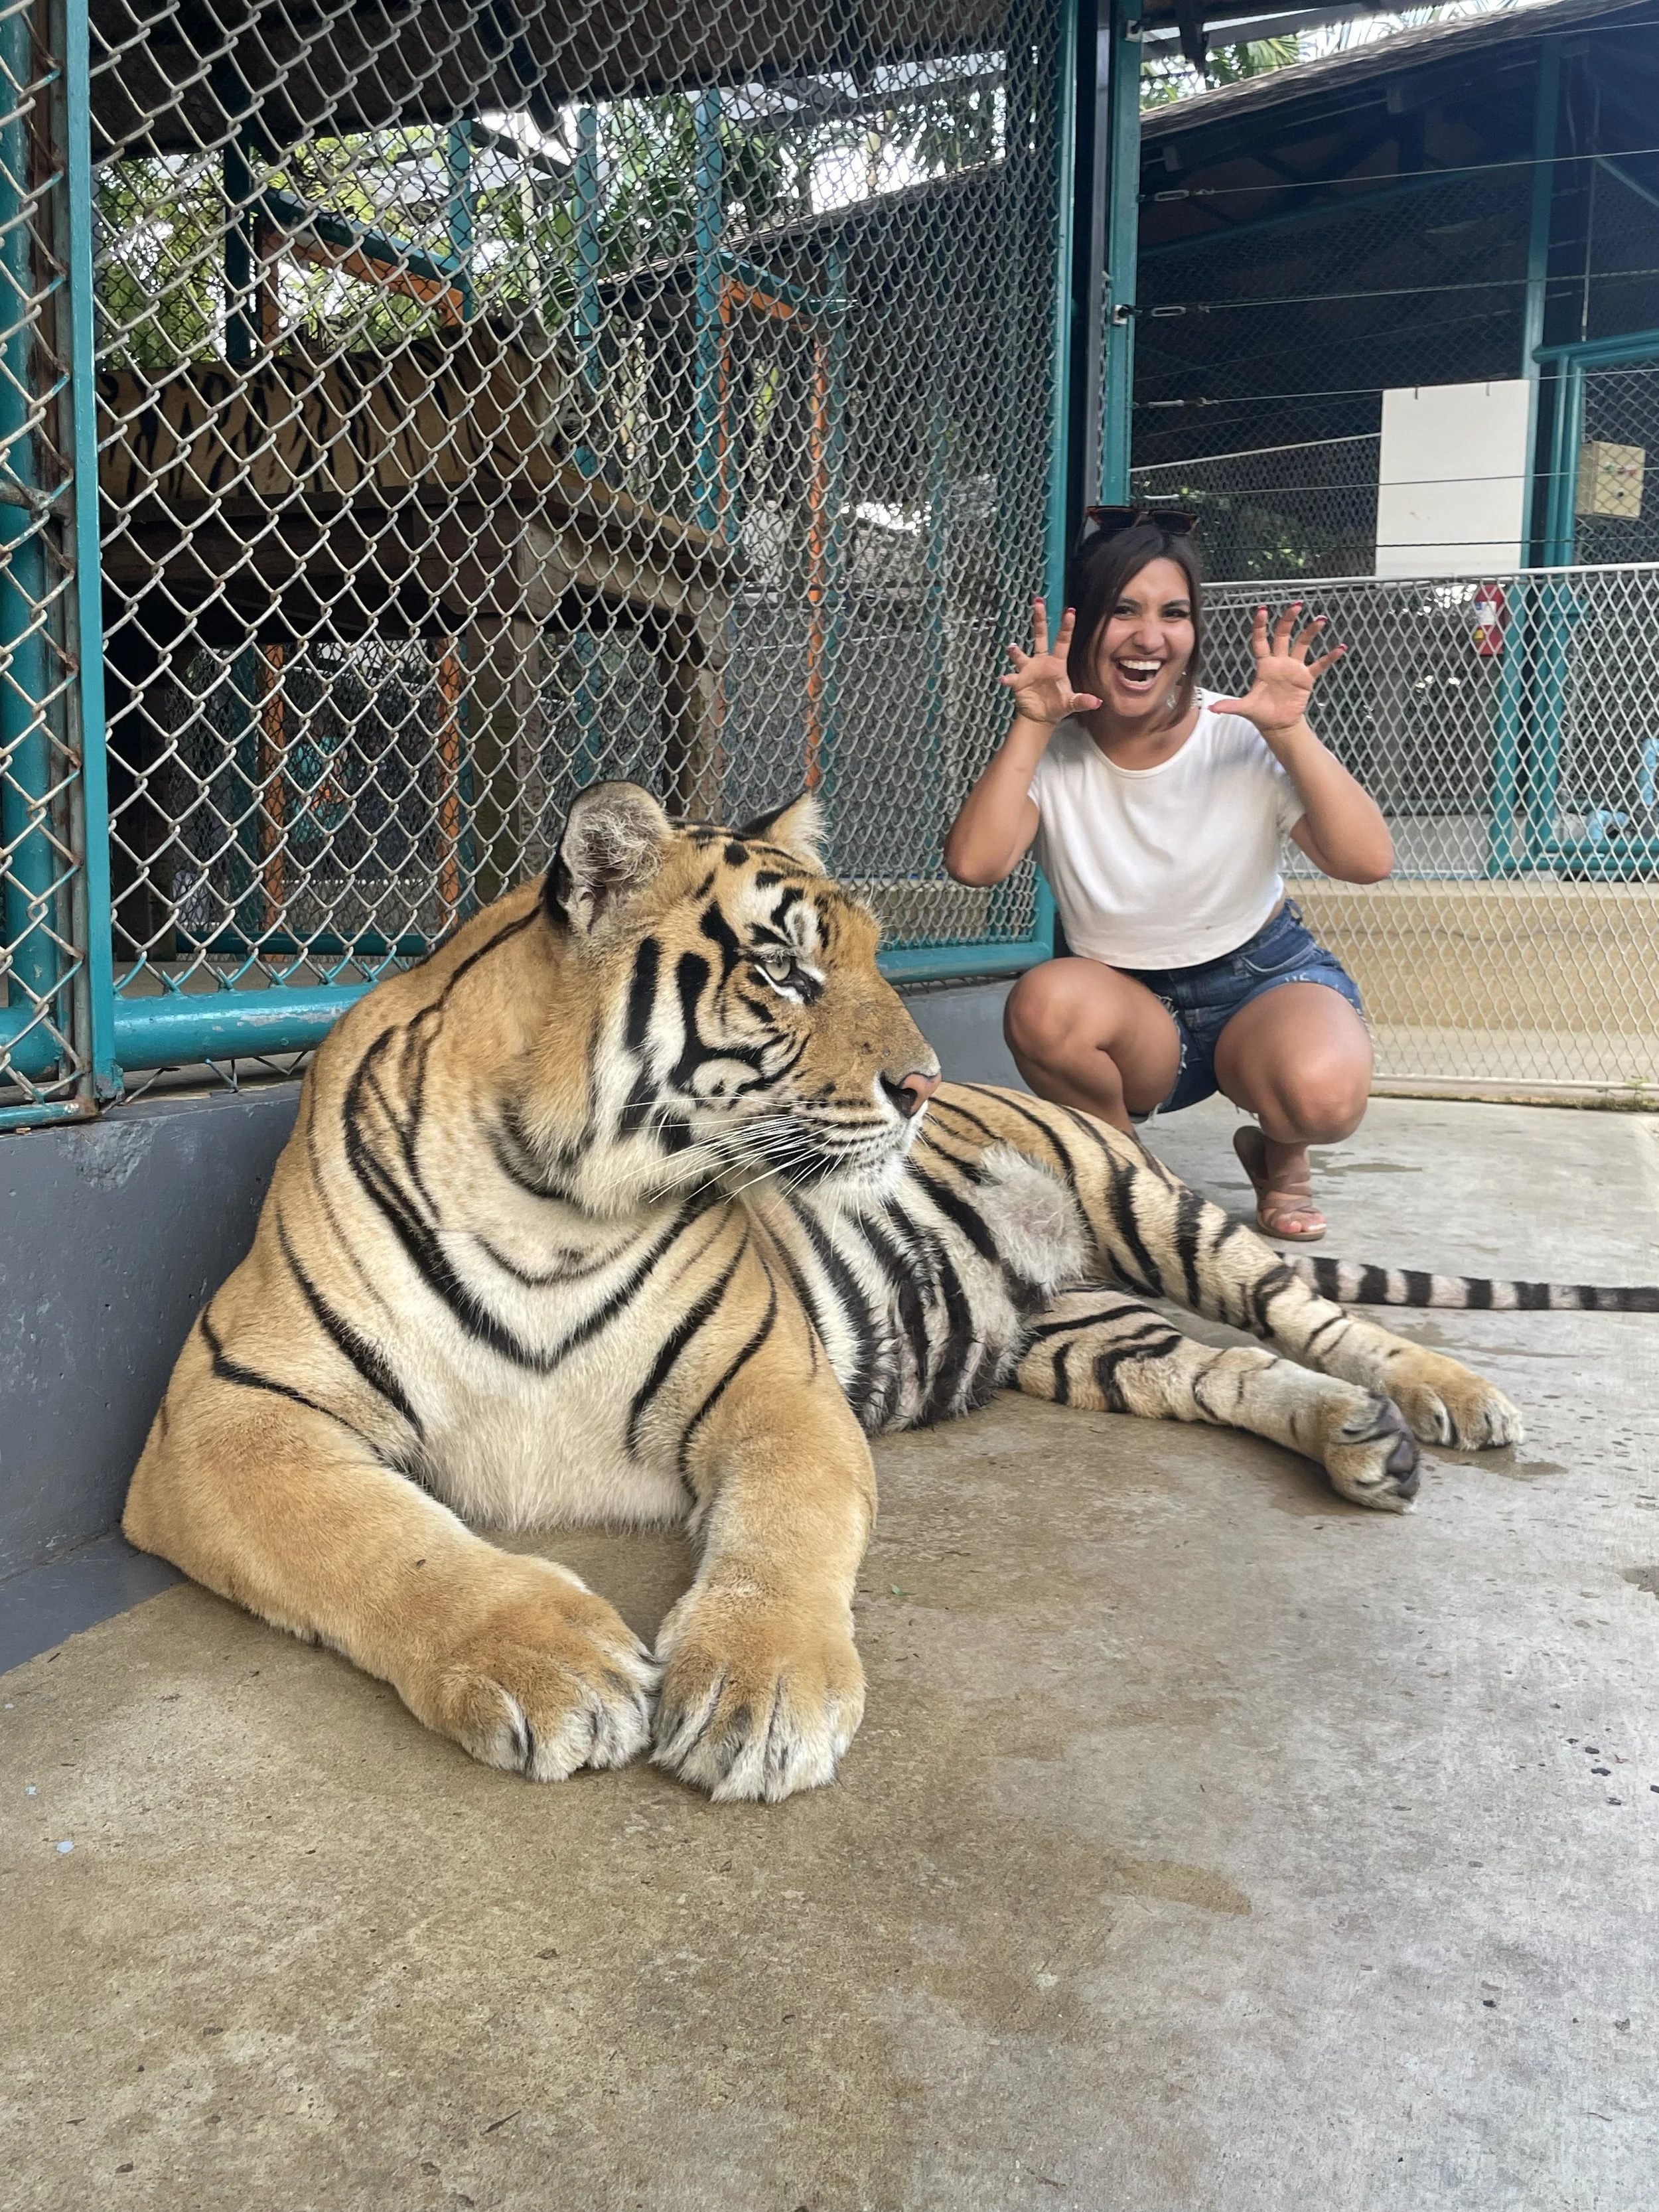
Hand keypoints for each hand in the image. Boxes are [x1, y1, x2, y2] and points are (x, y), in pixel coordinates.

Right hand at [999, 598, 1101, 727]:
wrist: (1041, 717)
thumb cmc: (1057, 705)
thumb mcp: (1071, 703)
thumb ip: (1082, 701)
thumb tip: (1097, 702)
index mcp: (1057, 663)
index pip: (1063, 641)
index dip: (1066, 627)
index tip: (1070, 610)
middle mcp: (1042, 662)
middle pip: (1040, 636)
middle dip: (1039, 619)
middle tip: (1038, 601)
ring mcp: (1028, 669)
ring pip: (1020, 655)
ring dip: (1015, 652)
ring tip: (1012, 647)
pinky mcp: (1018, 681)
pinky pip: (1011, 678)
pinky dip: (1007, 679)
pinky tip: (1003, 679)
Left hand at [1211, 604, 1345, 740]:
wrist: (1278, 725)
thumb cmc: (1261, 713)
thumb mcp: (1245, 708)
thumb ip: (1230, 705)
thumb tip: (1212, 708)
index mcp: (1264, 665)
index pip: (1261, 641)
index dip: (1260, 626)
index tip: (1262, 610)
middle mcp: (1279, 662)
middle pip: (1283, 635)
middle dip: (1288, 620)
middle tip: (1296, 605)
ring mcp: (1294, 668)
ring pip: (1302, 645)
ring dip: (1311, 632)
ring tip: (1320, 620)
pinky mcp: (1306, 678)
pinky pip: (1319, 665)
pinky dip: (1329, 657)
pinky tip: (1340, 648)